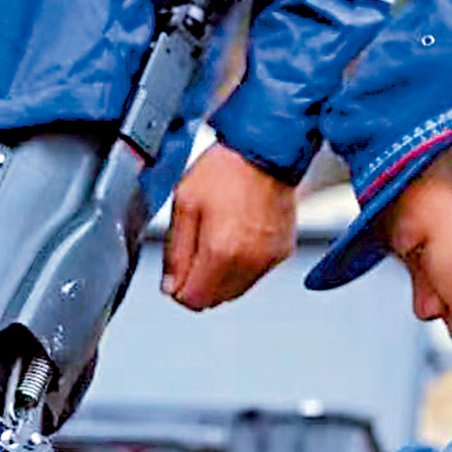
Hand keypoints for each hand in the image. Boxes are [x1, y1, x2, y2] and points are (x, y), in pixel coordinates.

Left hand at [163, 143, 295, 310]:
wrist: (265, 152)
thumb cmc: (225, 170)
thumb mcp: (184, 204)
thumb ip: (175, 253)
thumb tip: (171, 287)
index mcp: (221, 252)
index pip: (193, 300)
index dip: (178, 290)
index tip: (176, 273)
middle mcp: (248, 263)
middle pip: (214, 300)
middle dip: (198, 284)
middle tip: (195, 251)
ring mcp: (268, 260)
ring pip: (235, 292)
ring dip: (220, 278)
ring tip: (217, 240)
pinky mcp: (281, 253)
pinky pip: (254, 276)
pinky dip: (241, 267)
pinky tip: (236, 238)